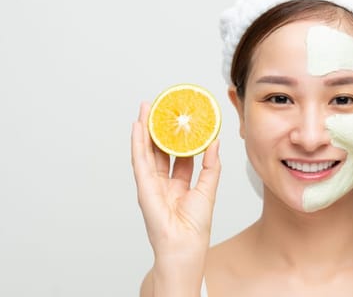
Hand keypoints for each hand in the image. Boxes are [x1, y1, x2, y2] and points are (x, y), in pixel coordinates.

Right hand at [131, 102, 220, 262]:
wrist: (184, 246)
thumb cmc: (195, 227)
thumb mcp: (208, 190)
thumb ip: (211, 166)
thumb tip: (214, 142)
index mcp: (178, 185)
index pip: (177, 155)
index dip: (178, 138)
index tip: (180, 120)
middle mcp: (162, 183)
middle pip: (158, 150)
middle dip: (158, 129)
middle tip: (159, 107)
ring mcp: (151, 185)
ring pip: (146, 151)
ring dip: (145, 130)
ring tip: (145, 109)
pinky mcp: (144, 187)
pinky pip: (140, 161)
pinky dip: (138, 144)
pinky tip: (138, 128)